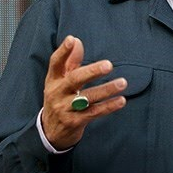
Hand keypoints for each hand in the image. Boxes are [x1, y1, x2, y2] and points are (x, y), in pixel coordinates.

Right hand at [41, 35, 126, 149]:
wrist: (50, 132)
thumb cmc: (60, 98)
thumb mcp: (60, 80)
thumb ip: (70, 61)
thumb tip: (76, 40)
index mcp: (53, 80)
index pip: (56, 63)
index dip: (63, 51)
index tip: (71, 40)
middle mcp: (57, 93)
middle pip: (74, 79)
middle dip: (92, 71)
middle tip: (109, 65)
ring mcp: (64, 109)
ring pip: (87, 97)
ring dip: (106, 90)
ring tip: (122, 82)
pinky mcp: (74, 122)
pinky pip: (94, 113)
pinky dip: (108, 106)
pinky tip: (121, 100)